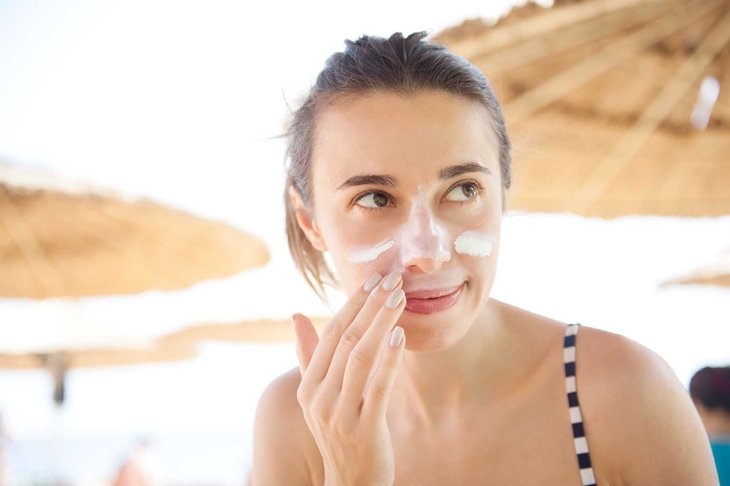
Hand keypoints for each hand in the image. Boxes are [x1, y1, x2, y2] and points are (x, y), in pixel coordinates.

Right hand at [293, 271, 406, 485]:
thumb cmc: (339, 432)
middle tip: (392, 278)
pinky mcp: (364, 428)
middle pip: (346, 339)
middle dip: (370, 305)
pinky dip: (389, 359)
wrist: (350, 483)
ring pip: (360, 357)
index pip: (330, 333)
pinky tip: (400, 335)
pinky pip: (377, 386)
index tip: (373, 278)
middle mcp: (318, 396)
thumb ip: (309, 356)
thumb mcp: (318, 396)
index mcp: (309, 385)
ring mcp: (339, 413)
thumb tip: (296, 314)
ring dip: (381, 323)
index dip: (353, 303)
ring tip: (399, 297)